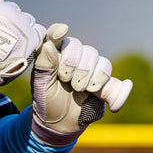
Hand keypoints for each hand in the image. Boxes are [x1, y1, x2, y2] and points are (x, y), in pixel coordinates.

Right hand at [0, 0, 45, 102]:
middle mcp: (8, 9)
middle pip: (12, 10)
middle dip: (9, 20)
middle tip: (3, 35)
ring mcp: (22, 22)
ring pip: (26, 20)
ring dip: (22, 28)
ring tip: (14, 42)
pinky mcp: (32, 36)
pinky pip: (38, 30)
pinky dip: (34, 36)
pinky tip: (27, 44)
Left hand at [31, 23, 108, 145]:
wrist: (61, 122)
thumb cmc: (47, 99)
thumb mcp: (41, 84)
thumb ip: (44, 65)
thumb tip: (49, 45)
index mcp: (54, 54)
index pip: (56, 36)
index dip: (59, 32)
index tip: (62, 30)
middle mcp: (73, 56)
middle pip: (81, 47)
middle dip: (74, 65)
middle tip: (65, 80)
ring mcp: (89, 67)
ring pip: (98, 59)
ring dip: (89, 75)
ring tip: (79, 89)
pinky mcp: (103, 80)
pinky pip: (111, 75)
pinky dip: (105, 83)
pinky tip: (96, 92)